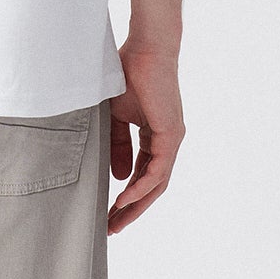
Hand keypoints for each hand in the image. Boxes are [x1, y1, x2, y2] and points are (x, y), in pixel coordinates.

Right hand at [107, 44, 185, 234]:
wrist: (144, 50)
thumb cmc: (128, 75)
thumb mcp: (115, 117)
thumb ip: (117, 145)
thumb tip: (117, 177)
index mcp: (154, 137)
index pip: (141, 175)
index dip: (125, 195)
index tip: (107, 212)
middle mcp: (167, 142)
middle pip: (151, 187)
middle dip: (131, 209)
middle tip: (111, 228)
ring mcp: (172, 140)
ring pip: (156, 184)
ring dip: (136, 205)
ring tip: (115, 221)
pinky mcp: (171, 135)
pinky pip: (157, 171)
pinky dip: (141, 187)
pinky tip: (124, 198)